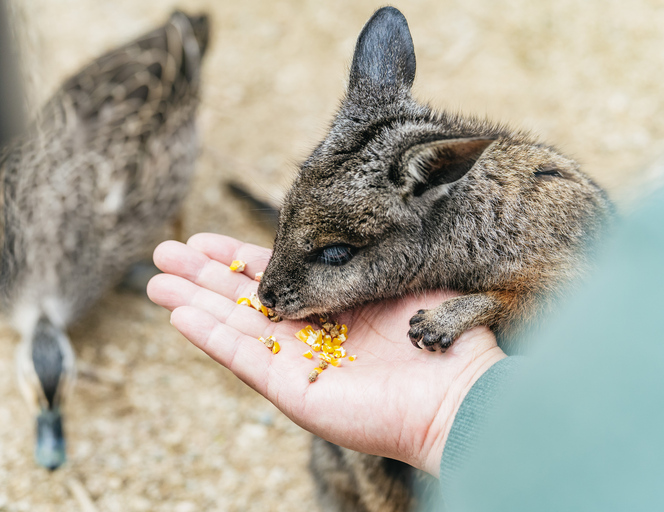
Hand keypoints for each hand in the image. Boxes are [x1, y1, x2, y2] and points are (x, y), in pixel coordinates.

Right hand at [147, 233, 504, 476]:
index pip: (274, 278)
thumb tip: (349, 226)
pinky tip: (180, 315)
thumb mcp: (401, 278)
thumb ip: (367, 259)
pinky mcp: (293, 390)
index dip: (235, 259)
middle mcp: (309, 335)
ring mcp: (297, 364)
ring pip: (233, 329)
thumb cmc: (440, 337)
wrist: (457, 391)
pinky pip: (244, 360)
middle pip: (242, 302)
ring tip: (153, 281)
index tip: (201, 239)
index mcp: (332, 307)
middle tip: (161, 253)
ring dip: (193, 304)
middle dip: (202, 277)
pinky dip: (210, 337)